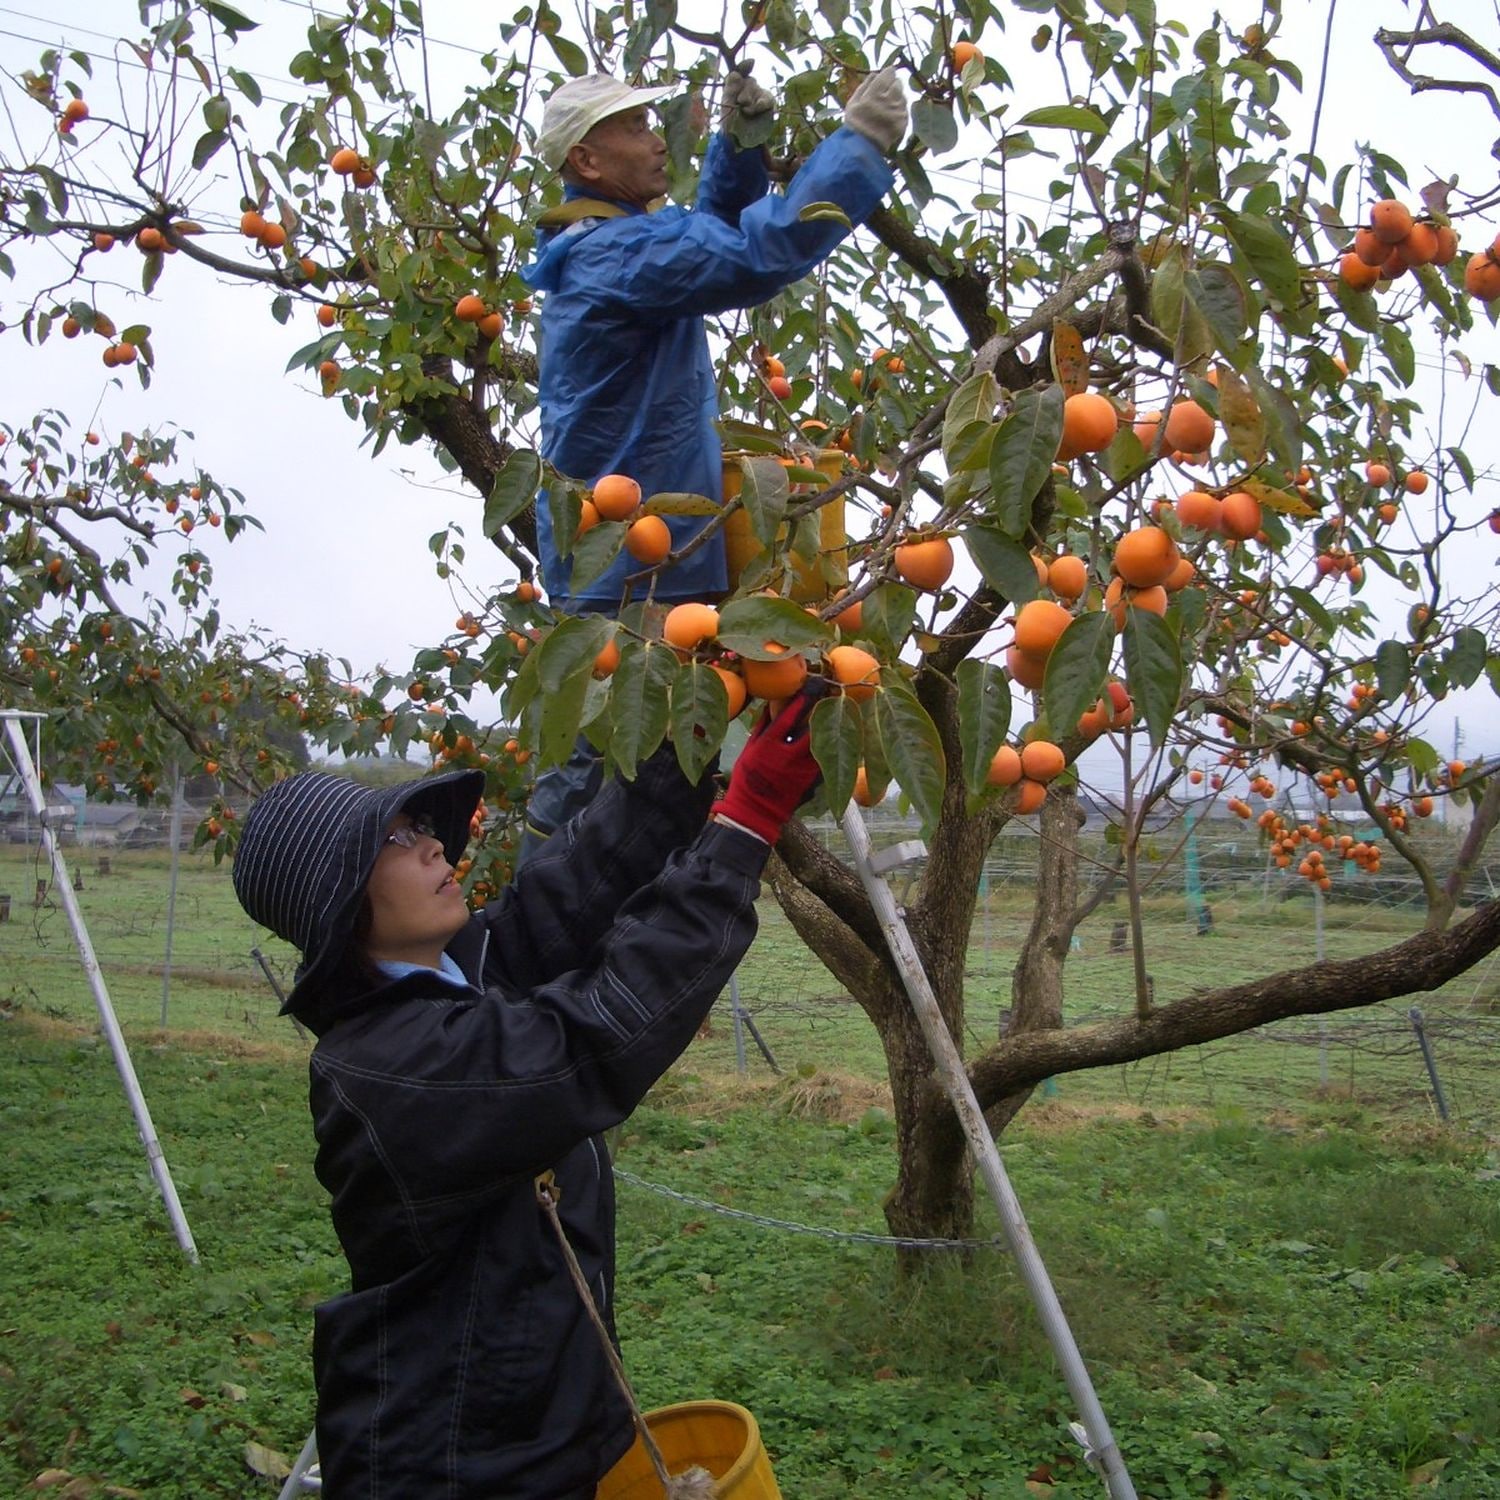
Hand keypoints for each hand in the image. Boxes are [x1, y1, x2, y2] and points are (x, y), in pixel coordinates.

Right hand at [714, 682, 826, 843]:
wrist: (756, 812)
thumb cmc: (747, 779)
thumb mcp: (749, 749)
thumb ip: (762, 726)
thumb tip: (773, 704)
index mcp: (769, 745)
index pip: (788, 716)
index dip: (803, 698)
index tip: (814, 683)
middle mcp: (788, 756)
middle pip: (812, 726)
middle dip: (823, 707)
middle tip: (832, 692)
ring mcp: (803, 769)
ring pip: (822, 742)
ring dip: (829, 725)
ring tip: (837, 710)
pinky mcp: (813, 781)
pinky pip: (825, 758)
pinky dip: (830, 745)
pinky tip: (835, 734)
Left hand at [721, 67, 775, 129]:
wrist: (740, 140)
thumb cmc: (730, 123)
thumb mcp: (726, 104)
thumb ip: (730, 88)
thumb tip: (735, 73)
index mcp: (735, 85)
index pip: (740, 70)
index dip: (745, 66)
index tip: (751, 63)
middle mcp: (747, 87)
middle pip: (749, 80)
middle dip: (744, 92)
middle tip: (741, 104)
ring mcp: (758, 94)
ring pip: (757, 88)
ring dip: (752, 99)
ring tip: (747, 111)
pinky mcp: (768, 103)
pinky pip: (768, 98)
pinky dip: (763, 102)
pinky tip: (759, 108)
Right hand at [843, 67, 907, 153]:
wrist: (863, 148)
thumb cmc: (855, 125)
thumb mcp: (853, 102)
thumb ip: (865, 85)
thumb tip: (874, 74)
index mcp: (876, 92)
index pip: (889, 73)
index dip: (887, 73)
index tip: (885, 76)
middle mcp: (890, 100)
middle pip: (898, 83)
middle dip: (893, 84)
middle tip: (886, 92)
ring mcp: (899, 111)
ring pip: (903, 96)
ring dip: (897, 97)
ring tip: (887, 105)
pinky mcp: (903, 122)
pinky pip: (904, 110)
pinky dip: (899, 110)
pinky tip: (890, 116)